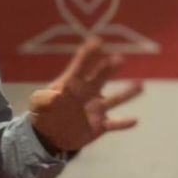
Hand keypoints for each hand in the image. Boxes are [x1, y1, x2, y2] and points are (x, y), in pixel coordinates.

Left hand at [28, 37, 142, 151]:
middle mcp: (87, 92)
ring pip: (114, 99)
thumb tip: (55, 96)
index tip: (97, 42)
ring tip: (140, 85)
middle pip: (100, 77)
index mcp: (71, 83)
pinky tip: (134, 120)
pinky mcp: (100, 125)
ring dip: (127, 93)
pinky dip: (123, 123)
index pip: (81, 65)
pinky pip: (114, 124)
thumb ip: (42, 100)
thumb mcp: (36, 105)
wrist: (49, 136)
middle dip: (108, 68)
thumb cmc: (43, 113)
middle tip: (119, 59)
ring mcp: (96, 108)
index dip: (88, 53)